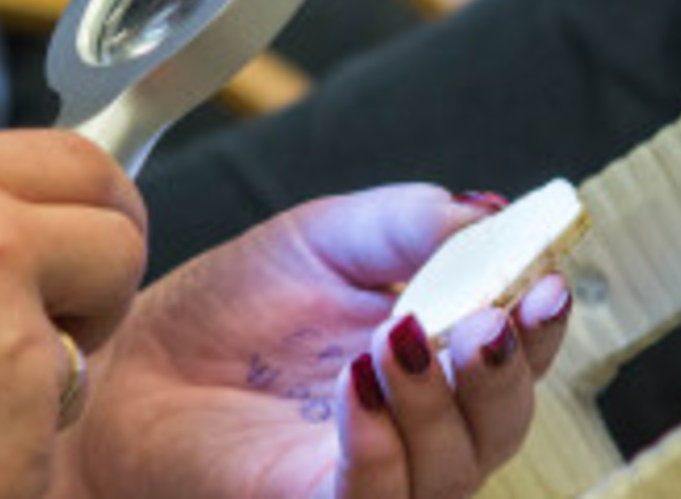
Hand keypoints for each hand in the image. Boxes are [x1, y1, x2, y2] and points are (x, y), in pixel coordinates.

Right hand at [0, 130, 146, 498]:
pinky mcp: (20, 377)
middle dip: (109, 262)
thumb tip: (28, 211)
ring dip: (70, 345)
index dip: (102, 200)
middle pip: (112, 204)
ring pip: (112, 293)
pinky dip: (39, 420)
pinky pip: (77, 384)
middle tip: (71, 317)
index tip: (103, 235)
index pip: (67, 154)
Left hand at [61, 184, 570, 498]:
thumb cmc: (231, 305)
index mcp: (429, 357)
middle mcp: (414, 424)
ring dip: (437, 403)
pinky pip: (371, 496)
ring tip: (399, 338)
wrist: (137, 357)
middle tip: (487, 321)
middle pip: (501, 424)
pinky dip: (378, 446)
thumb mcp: (325, 238)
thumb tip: (494, 210)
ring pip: (449, 469)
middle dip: (504, 373)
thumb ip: (409, 222)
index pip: (513, 354)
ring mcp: (368, 471)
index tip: (542, 281)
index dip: (538, 325)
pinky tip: (359, 384)